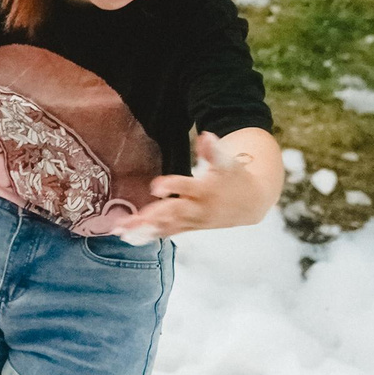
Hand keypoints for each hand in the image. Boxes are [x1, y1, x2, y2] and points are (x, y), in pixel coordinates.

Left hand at [100, 132, 271, 242]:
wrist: (251, 203)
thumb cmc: (235, 178)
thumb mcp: (227, 162)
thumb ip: (213, 150)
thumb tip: (206, 136)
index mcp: (205, 189)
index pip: (187, 188)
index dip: (172, 186)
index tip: (156, 186)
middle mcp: (198, 208)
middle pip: (174, 213)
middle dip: (154, 216)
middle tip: (134, 220)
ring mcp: (193, 221)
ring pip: (167, 227)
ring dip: (145, 230)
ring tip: (122, 232)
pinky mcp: (189, 227)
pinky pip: (168, 233)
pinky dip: (149, 236)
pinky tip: (128, 238)